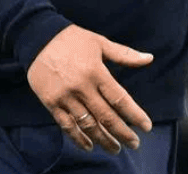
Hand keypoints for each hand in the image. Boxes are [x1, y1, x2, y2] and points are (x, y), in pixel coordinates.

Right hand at [27, 24, 153, 153]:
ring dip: (103, 139)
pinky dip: (78, 138)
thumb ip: (125, 54)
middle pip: (106, 117)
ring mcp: (65, 97)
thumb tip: (149, 58)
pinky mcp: (51, 103)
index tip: (147, 126)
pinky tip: (89, 146)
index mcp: (96, 72)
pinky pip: (66, 126)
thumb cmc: (73, 39)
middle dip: (122, 133)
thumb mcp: (100, 42)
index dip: (134, 115)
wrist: (38, 39)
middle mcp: (82, 87)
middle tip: (135, 144)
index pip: (120, 99)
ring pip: (87, 125)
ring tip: (115, 148)